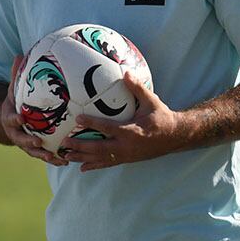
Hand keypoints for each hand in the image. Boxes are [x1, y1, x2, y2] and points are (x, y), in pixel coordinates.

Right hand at [3, 54, 68, 166]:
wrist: (6, 120)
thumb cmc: (14, 101)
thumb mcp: (13, 89)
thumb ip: (16, 75)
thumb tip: (19, 54)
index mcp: (10, 118)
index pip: (11, 119)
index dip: (15, 120)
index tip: (22, 119)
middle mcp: (16, 134)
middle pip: (21, 141)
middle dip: (30, 143)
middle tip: (39, 143)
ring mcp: (25, 144)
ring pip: (34, 153)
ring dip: (45, 156)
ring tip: (58, 158)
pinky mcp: (34, 150)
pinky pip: (44, 156)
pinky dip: (54, 159)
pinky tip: (67, 161)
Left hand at [61, 72, 180, 171]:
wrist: (175, 137)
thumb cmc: (162, 117)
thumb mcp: (152, 101)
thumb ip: (138, 88)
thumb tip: (127, 73)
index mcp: (131, 131)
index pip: (108, 128)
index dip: (92, 123)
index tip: (78, 118)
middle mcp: (126, 146)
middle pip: (99, 148)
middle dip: (80, 146)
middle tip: (64, 142)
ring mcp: (126, 155)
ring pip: (100, 159)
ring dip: (83, 158)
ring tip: (66, 157)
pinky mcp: (127, 159)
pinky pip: (108, 164)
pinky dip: (94, 166)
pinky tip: (82, 168)